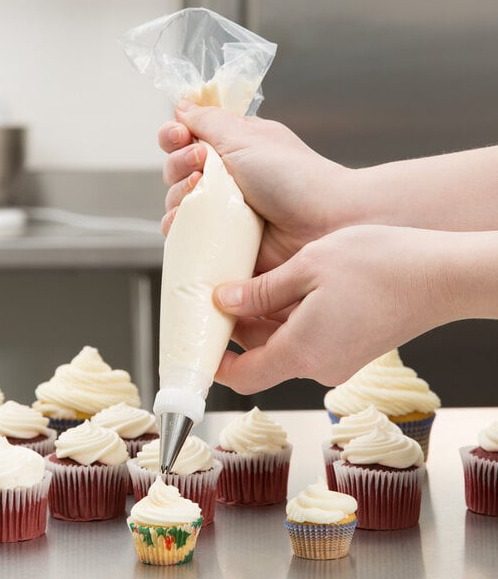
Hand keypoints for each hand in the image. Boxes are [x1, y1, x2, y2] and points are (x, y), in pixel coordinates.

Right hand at [158, 101, 351, 272]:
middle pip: (175, 169)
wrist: (321, 223)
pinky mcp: (219, 241)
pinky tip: (185, 221)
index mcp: (230, 148)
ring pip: (175, 202)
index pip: (186, 137)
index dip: (174, 135)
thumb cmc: (292, 176)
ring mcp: (220, 212)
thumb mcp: (247, 138)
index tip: (180, 134)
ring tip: (200, 190)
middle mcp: (222, 178)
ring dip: (177, 194)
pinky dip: (176, 227)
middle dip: (179, 163)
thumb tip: (181, 104)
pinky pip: (183, 235)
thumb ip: (209, 121)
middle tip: (200, 162)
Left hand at [211, 225, 459, 390]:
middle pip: (262, 359)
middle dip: (236, 334)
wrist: (443, 274)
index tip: (199, 348)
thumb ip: (261, 290)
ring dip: (262, 324)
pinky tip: (282, 289)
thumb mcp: (308, 267)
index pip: (245, 375)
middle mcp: (320, 364)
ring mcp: (339, 358)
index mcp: (303, 350)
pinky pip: (307, 340)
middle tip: (218, 300)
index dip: (217, 366)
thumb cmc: (382, 265)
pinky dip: (287, 321)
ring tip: (245, 288)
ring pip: (284, 347)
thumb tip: (225, 302)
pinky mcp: (353, 347)